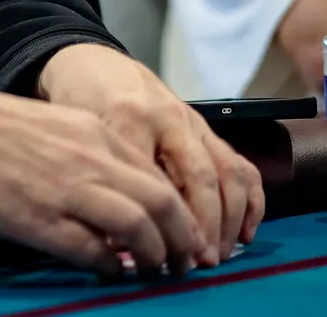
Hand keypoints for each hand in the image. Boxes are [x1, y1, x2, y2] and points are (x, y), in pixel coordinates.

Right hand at [0, 80, 207, 277]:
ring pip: (140, 227)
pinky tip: (109, 270)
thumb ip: (85, 152)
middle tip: (185, 261)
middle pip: (163, 202)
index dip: (181, 211)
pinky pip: (93, 251)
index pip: (159, 174)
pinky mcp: (38, 219)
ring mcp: (65, 188)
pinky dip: (110, 266)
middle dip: (184, 238)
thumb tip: (117, 193)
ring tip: (154, 270)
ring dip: (156, 255)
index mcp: (91, 130)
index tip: (185, 233)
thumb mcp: (48, 125)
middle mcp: (88, 157)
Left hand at [37, 43, 265, 266]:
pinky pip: (240, 163)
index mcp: (127, 118)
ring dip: (229, 220)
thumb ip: (98, 179)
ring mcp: (191, 120)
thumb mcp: (76, 136)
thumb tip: (117, 242)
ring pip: (227, 172)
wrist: (90, 62)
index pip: (152, 180)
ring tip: (218, 255)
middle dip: (202, 228)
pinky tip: (244, 232)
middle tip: (195, 265)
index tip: (151, 256)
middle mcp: (167, 118)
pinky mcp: (206, 125)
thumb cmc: (77, 103)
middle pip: (198, 178)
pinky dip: (250, 201)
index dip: (156, 223)